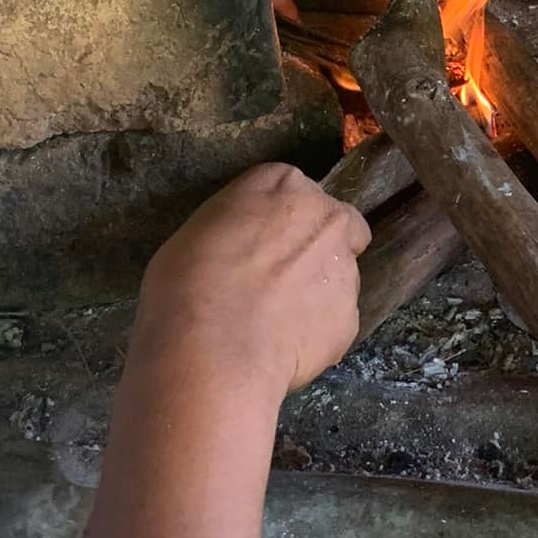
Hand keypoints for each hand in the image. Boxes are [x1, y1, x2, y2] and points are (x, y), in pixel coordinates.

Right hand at [137, 165, 369, 397]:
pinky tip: (284, 348)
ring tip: (277, 322)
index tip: (260, 242)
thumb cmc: (186, 285)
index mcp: (284, 185)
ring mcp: (345, 269)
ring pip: (341, 275)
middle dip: (319, 245)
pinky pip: (335, 321)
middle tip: (282, 276)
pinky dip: (317, 332)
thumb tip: (243, 250)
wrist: (213, 351)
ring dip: (318, 290)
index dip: (279, 218)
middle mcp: (325, 219)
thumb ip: (238, 228)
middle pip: (337, 224)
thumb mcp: (197, 232)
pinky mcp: (350, 318)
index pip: (293, 189)